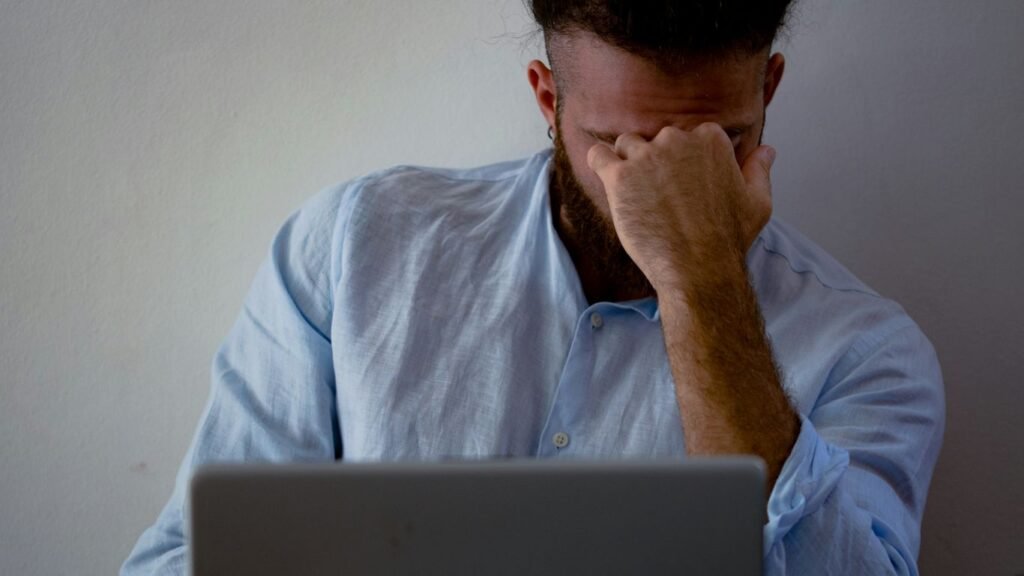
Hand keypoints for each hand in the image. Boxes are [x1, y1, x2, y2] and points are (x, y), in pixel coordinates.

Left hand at [586, 123, 775, 293]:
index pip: (688, 134)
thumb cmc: (729, 239)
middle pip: (656, 139)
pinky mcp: (619, 176)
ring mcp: (646, 156)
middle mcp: (677, 140)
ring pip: (627, 144)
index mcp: (710, 138)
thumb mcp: (758, 202)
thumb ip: (758, 170)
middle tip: (661, 195)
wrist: (698, 269)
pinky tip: (606, 176)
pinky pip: (598, 155)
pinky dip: (600, 162)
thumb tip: (767, 150)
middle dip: (656, 162)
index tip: (683, 183)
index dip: (684, 160)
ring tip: (636, 193)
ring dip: (628, 162)